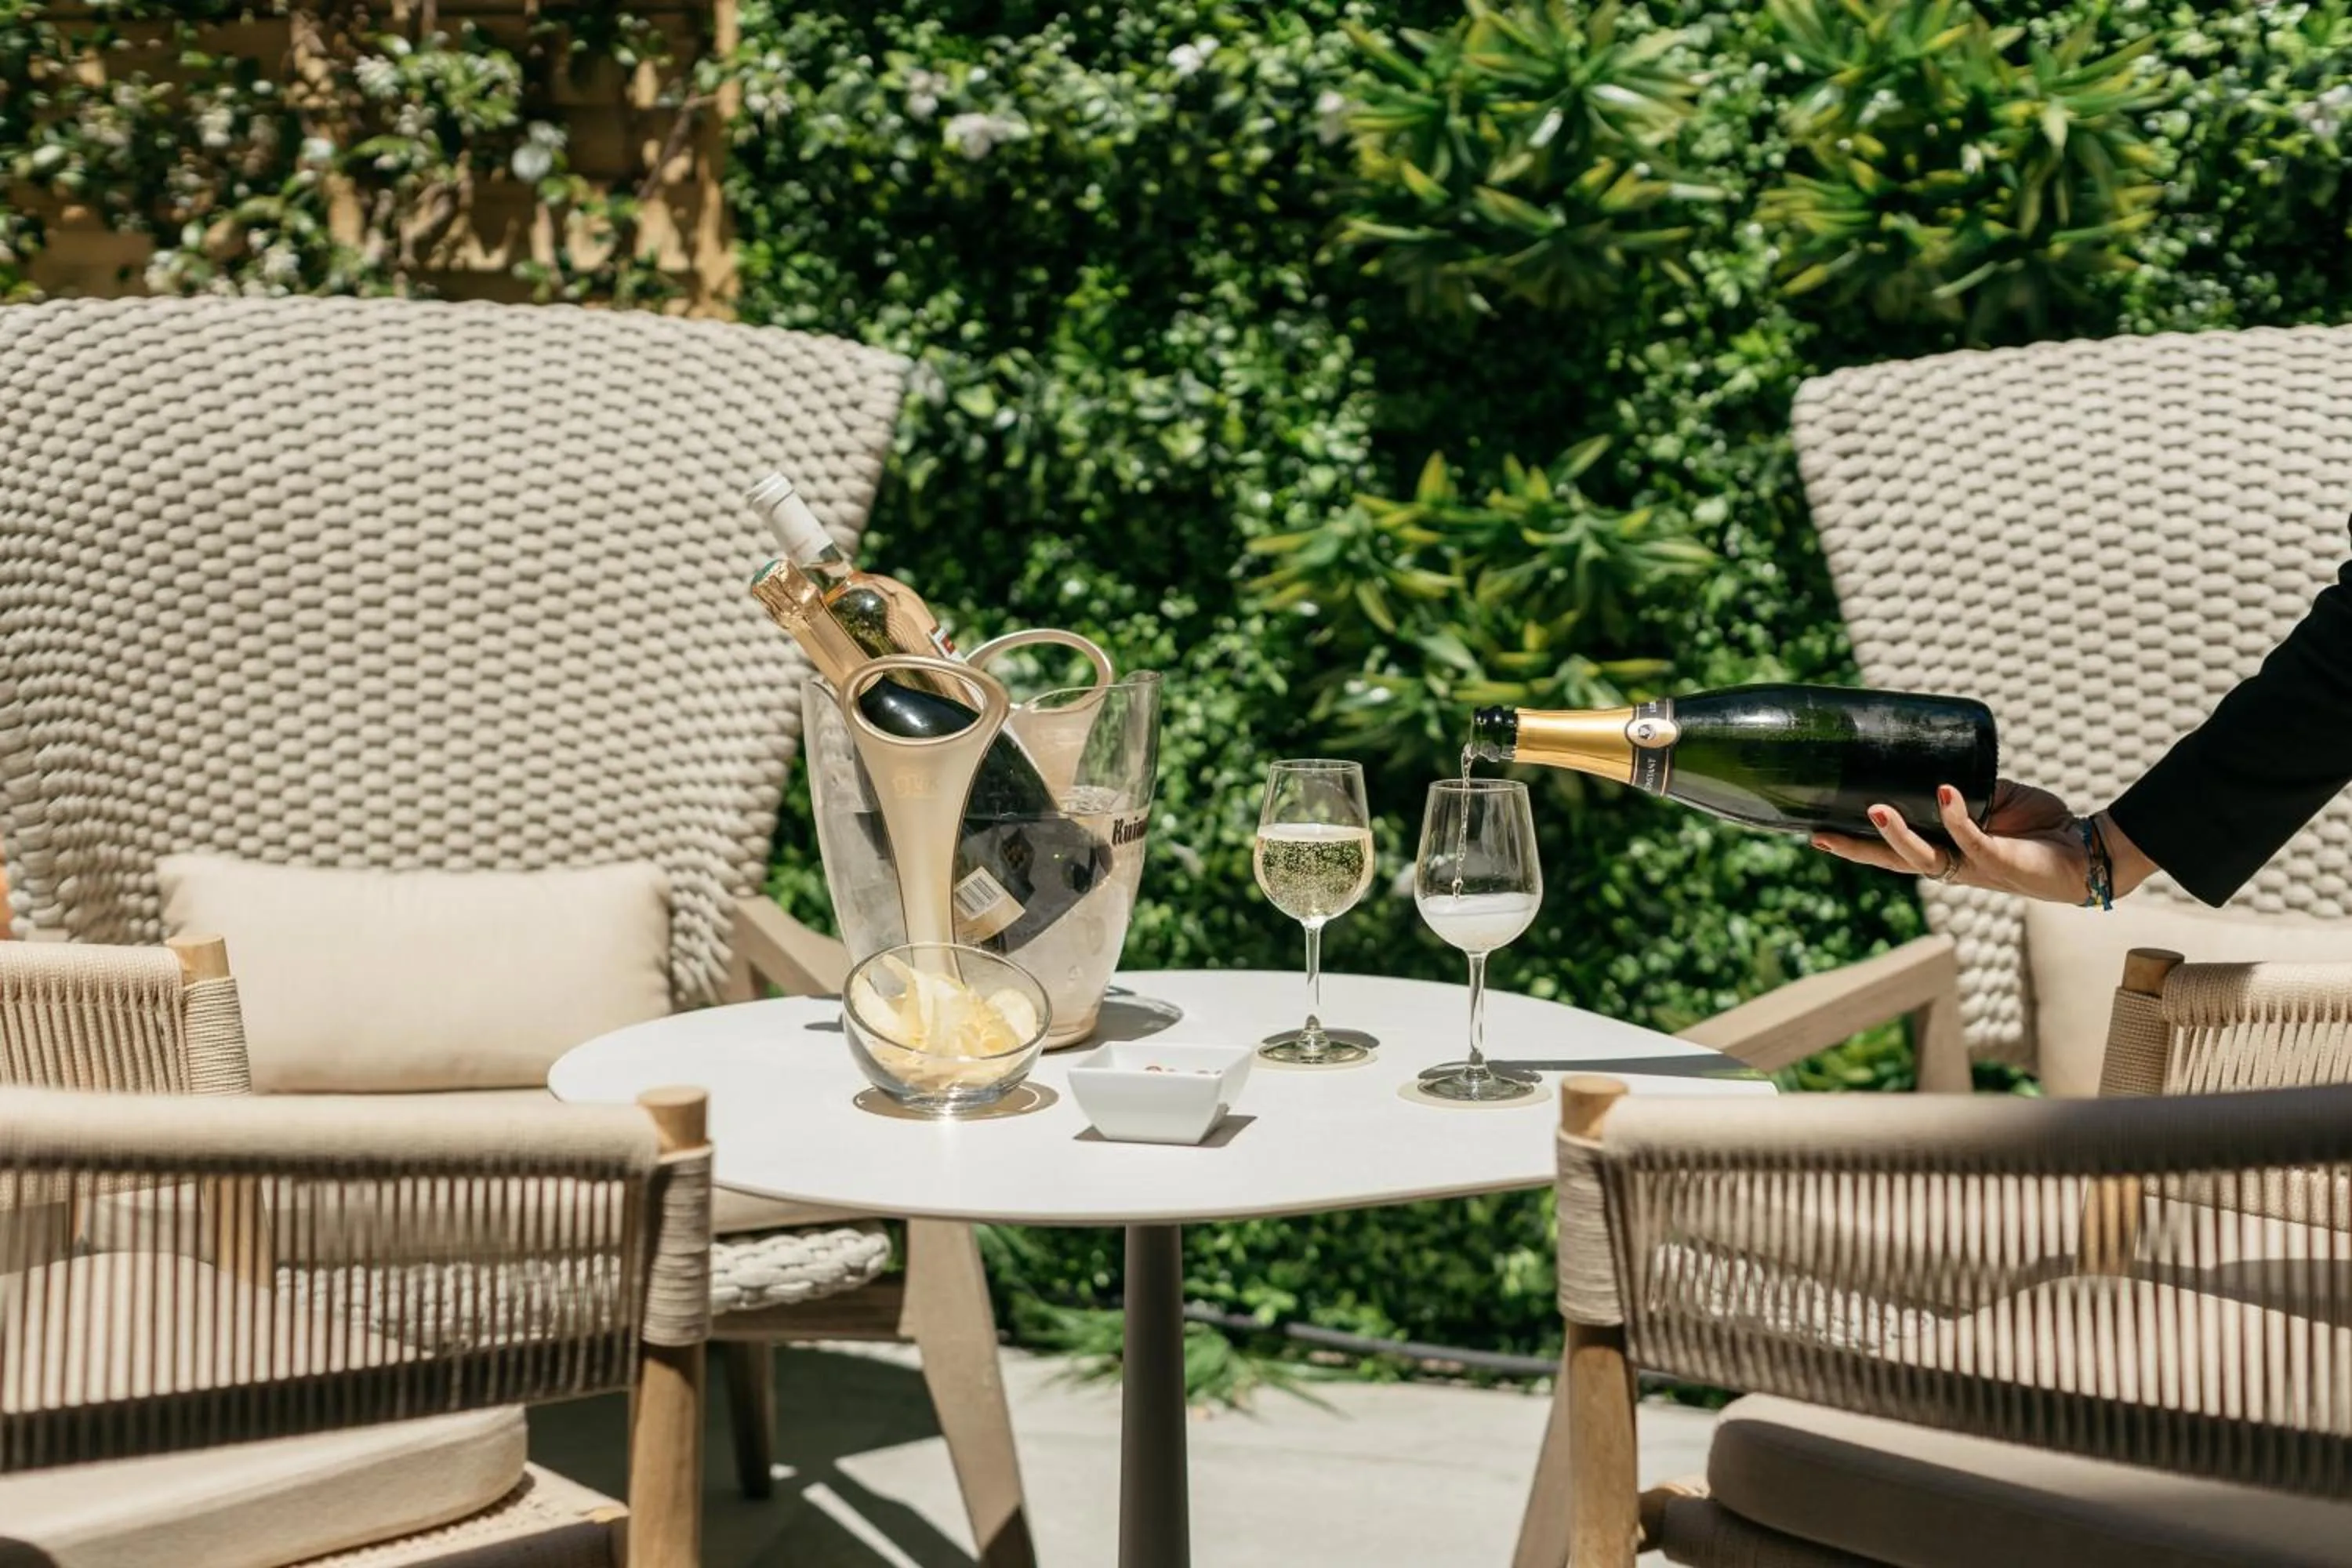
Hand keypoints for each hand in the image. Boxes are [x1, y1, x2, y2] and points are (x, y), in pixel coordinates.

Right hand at [1812, 779, 2093, 902]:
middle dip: (1857, 851)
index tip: (1817, 833)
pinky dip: (1956, 815)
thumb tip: (1940, 771)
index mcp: (1947, 855)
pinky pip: (1972, 837)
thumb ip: (1968, 791)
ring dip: (1898, 834)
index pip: (1892, 852)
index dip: (1856, 844)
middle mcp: (1954, 866)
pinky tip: (1945, 793)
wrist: (2088, 852)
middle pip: (1894, 863)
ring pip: (1925, 857)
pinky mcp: (2001, 861)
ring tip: (1875, 810)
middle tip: (1820, 836)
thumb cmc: (2042, 830)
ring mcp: (1975, 866)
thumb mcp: (1996, 801)